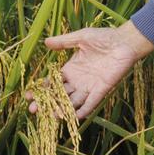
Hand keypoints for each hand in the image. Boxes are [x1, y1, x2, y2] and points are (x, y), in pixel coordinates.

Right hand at [24, 21, 153, 119]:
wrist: (125, 42)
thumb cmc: (105, 37)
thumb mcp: (81, 37)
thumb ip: (64, 42)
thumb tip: (45, 42)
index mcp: (71, 68)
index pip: (52, 82)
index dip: (41, 89)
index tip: (28, 95)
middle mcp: (78, 80)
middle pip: (59, 95)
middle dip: (46, 102)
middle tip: (32, 109)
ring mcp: (89, 86)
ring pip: (72, 102)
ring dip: (62, 109)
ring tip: (51, 115)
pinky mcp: (101, 90)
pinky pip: (90, 103)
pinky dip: (82, 111)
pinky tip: (73, 117)